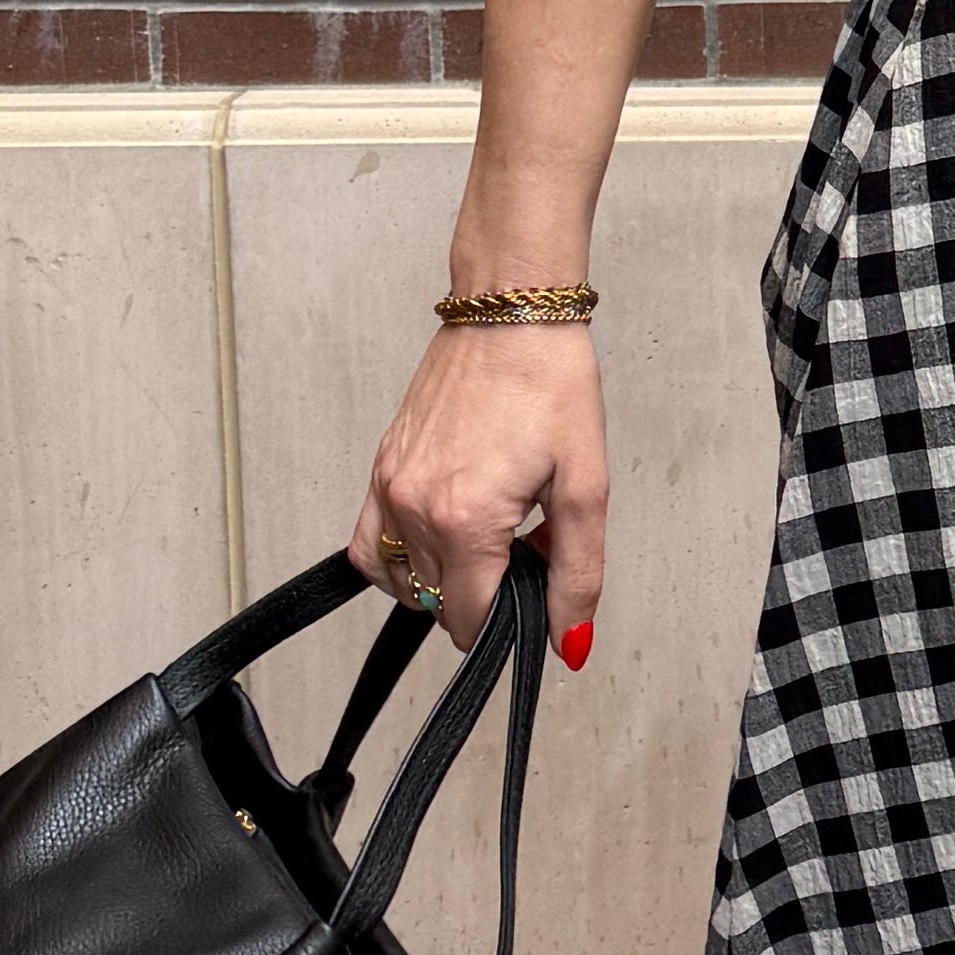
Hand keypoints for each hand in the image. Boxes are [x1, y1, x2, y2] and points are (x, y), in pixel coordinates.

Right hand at [351, 323, 606, 659]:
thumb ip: (576, 574)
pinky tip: (438, 543)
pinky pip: (369, 545)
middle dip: (485, 595)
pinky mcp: (381, 466)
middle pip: (438, 605)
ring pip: (403, 581)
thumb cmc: (550, 384)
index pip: (469, 620)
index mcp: (466, 519)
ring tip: (489, 539)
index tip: (533, 593)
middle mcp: (416, 507)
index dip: (508, 623)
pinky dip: (398, 561)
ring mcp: (390, 486)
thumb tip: (569, 640)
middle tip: (526, 548)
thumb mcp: (585, 488)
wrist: (511, 314)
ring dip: (445, 580)